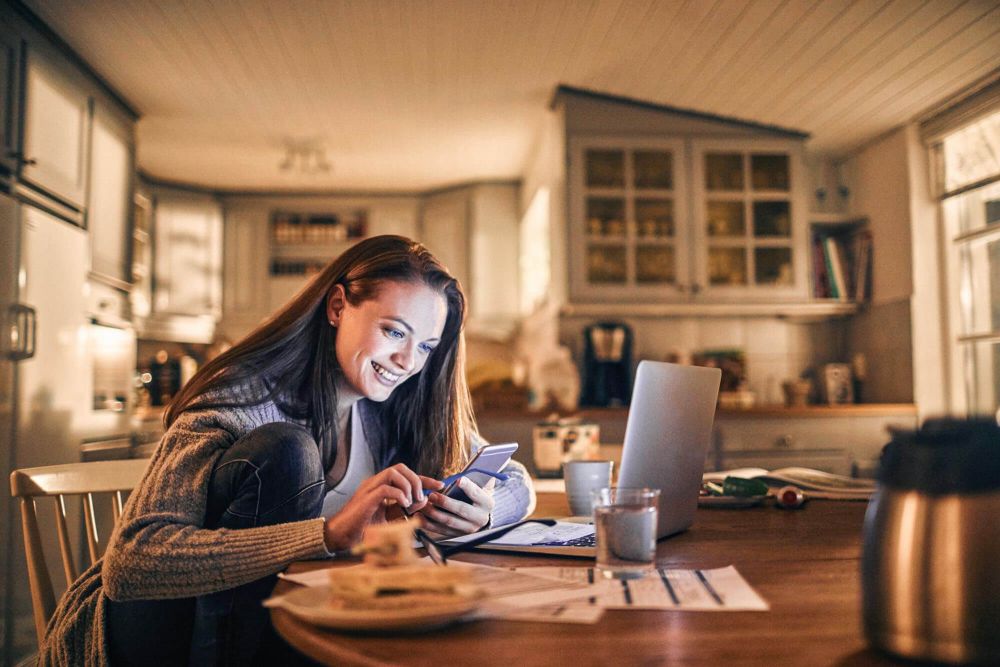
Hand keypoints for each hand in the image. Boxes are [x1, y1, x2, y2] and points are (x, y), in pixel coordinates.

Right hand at [323, 464, 438, 550]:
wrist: (340, 536)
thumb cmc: (362, 528)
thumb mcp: (388, 518)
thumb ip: (403, 509)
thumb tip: (423, 501)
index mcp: (381, 486)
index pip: (405, 474)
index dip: (424, 479)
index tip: (439, 485)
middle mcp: (375, 483)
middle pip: (400, 467)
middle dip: (416, 480)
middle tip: (420, 498)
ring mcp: (369, 488)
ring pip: (393, 472)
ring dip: (408, 486)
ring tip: (410, 503)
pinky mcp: (366, 498)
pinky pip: (386, 488)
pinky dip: (398, 495)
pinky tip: (402, 506)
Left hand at [417, 477, 494, 536]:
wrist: (478, 514)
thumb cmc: (474, 496)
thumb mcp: (477, 488)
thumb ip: (468, 484)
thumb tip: (457, 481)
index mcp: (487, 503)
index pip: (476, 493)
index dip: (467, 487)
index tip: (458, 480)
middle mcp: (480, 518)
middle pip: (461, 509)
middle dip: (445, 503)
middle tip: (431, 495)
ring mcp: (469, 529)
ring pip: (449, 521)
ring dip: (434, 513)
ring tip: (423, 505)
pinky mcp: (457, 535)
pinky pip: (441, 530)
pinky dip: (429, 524)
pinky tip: (420, 517)